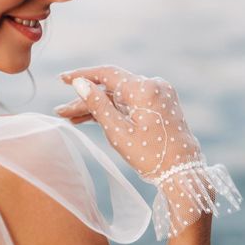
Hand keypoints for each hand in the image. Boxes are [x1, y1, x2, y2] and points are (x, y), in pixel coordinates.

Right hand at [57, 65, 202, 181]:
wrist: (182, 171)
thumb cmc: (150, 155)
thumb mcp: (118, 131)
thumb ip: (97, 105)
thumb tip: (80, 83)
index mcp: (144, 89)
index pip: (107, 73)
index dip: (82, 75)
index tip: (62, 80)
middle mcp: (154, 85)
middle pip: (111, 88)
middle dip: (87, 100)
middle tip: (62, 112)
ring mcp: (159, 94)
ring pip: (120, 97)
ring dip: (98, 107)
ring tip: (72, 119)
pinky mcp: (161, 105)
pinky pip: (132, 103)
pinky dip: (115, 111)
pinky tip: (93, 118)